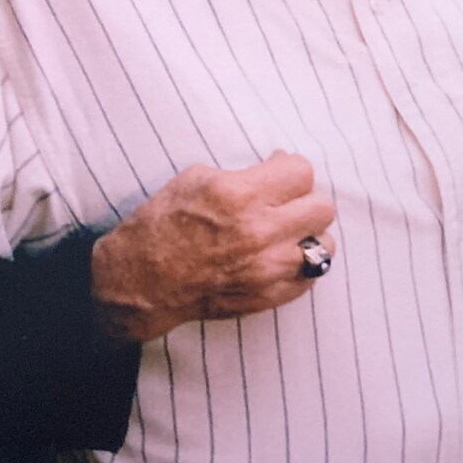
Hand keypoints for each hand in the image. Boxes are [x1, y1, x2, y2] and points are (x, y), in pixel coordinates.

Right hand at [91, 151, 336, 342]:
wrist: (138, 282)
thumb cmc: (162, 224)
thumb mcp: (196, 178)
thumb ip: (245, 172)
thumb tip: (280, 165)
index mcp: (239, 195)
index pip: (302, 173)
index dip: (290, 171)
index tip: (279, 175)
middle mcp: (258, 232)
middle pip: (322, 207)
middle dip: (305, 200)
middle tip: (286, 204)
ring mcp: (265, 269)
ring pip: (324, 246)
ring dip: (308, 236)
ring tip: (287, 234)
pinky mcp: (266, 297)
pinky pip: (309, 278)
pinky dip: (300, 267)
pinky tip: (280, 258)